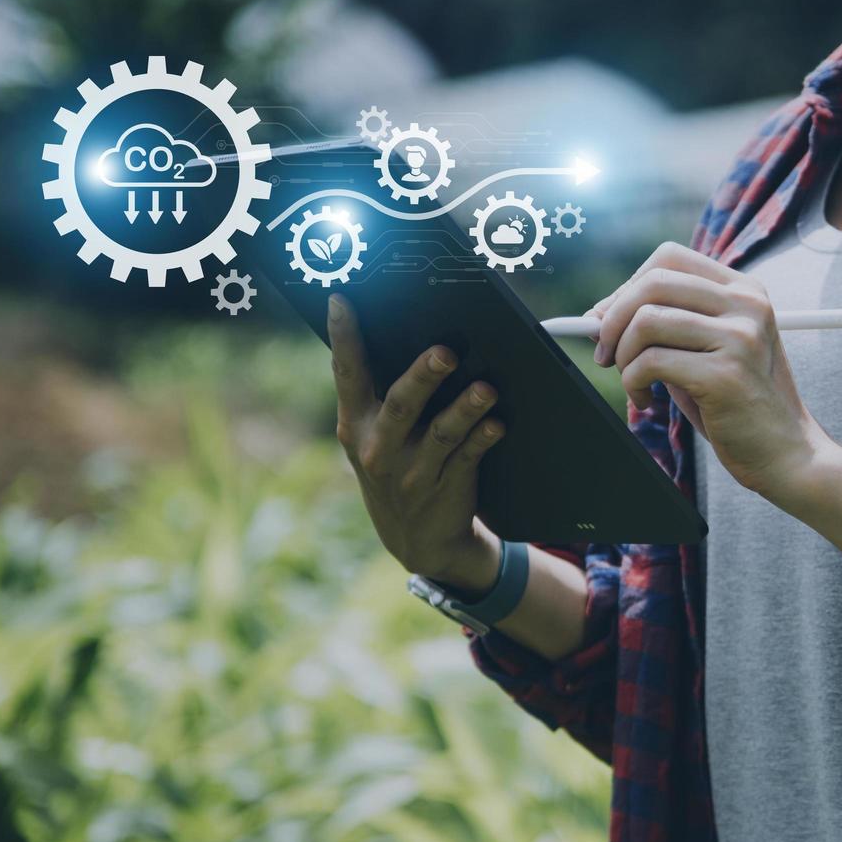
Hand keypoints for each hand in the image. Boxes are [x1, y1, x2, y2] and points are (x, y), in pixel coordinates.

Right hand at [327, 293, 504, 593]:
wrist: (420, 541)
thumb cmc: (398, 468)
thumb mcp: (374, 438)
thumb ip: (378, 396)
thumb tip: (405, 332)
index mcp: (356, 425)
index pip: (347, 375)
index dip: (344, 338)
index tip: (343, 300)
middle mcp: (378, 449)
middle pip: (401, 405)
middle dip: (423, 376)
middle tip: (445, 351)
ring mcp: (412, 473)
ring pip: (441, 434)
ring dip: (465, 408)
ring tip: (486, 387)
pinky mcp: (446, 489)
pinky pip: (467, 460)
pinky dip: (483, 439)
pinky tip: (498, 423)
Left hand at [591, 242, 828, 499]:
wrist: (785, 454)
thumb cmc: (735, 404)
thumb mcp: (702, 351)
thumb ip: (663, 325)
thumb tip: (597, 315)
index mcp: (745, 290)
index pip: (668, 258)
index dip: (628, 286)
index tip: (610, 322)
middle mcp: (747, 305)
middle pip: (653, 283)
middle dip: (613, 320)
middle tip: (605, 354)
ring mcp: (740, 337)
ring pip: (646, 321)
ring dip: (623, 356)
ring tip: (634, 383)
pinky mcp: (726, 374)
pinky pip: (650, 362)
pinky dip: (633, 383)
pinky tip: (646, 402)